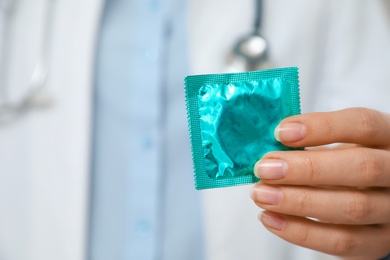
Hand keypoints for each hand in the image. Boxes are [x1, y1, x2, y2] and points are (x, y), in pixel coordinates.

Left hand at [250, 108, 389, 259]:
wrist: (370, 194)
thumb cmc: (345, 161)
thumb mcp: (338, 143)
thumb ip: (311, 144)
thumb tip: (268, 152)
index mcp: (388, 136)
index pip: (363, 125)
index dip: (321, 127)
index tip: (280, 132)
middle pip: (361, 167)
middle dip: (307, 169)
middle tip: (264, 169)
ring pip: (352, 208)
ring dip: (298, 202)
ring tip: (261, 195)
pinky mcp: (378, 242)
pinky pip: (342, 242)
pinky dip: (300, 232)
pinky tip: (270, 218)